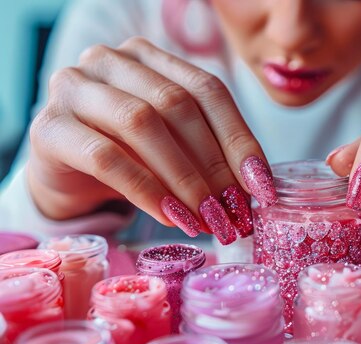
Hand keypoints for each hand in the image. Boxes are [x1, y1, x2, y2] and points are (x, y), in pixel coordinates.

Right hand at [28, 37, 276, 242]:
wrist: (65, 173)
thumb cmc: (129, 155)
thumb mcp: (173, 146)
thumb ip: (208, 152)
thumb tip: (256, 188)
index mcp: (150, 57)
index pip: (208, 91)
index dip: (240, 140)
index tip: (261, 187)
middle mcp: (111, 61)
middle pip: (178, 106)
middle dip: (214, 166)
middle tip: (234, 212)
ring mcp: (75, 88)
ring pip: (143, 125)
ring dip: (184, 180)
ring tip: (207, 220)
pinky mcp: (49, 127)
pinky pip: (106, 158)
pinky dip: (146, 191)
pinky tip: (171, 218)